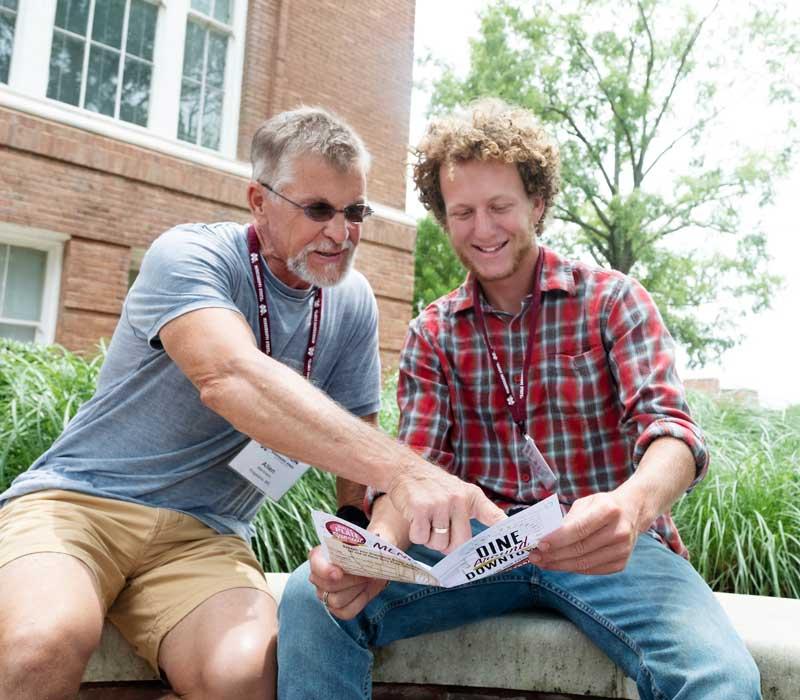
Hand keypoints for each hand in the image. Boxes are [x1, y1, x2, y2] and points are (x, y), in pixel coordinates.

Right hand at [307, 546, 387, 619]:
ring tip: (365, 580)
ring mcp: (324, 594)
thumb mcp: (366, 542)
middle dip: (351, 580)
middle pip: (329, 586)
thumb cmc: (365, 549)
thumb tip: (375, 542)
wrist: (372, 563)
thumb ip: (364, 543)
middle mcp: (317, 577)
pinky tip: (364, 591)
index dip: (325, 570)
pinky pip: (345, 612)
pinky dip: (359, 602)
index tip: (339, 573)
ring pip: (337, 601)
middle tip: (365, 573)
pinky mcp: (335, 609)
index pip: (315, 564)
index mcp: (319, 556)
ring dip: (356, 590)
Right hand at [387, 460, 504, 552]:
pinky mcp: (420, 508)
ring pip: (438, 544)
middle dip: (447, 545)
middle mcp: (458, 499)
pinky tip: (415, 518)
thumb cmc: (433, 486)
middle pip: (459, 544)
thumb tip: (495, 533)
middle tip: (438, 531)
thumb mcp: (461, 492)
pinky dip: (416, 534)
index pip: (494, 517)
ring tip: (426, 520)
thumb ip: (478, 511)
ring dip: (429, 539)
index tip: (519, 545)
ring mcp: (439, 504)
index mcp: (472, 497)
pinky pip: (420, 538)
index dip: (505, 532)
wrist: (405, 470)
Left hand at [529, 492, 640, 574]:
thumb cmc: (604, 505)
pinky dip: (572, 568)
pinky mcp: (621, 563)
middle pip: (580, 549)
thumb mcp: (586, 503)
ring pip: (584, 563)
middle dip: (553, 555)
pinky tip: (558, 565)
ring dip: (559, 565)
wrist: (634, 511)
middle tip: (534, 556)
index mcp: (609, 510)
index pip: (578, 529)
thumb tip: (546, 537)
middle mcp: (619, 532)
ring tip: (542, 562)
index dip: (557, 539)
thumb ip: (568, 519)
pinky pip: (591, 569)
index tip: (539, 544)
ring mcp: (622, 550)